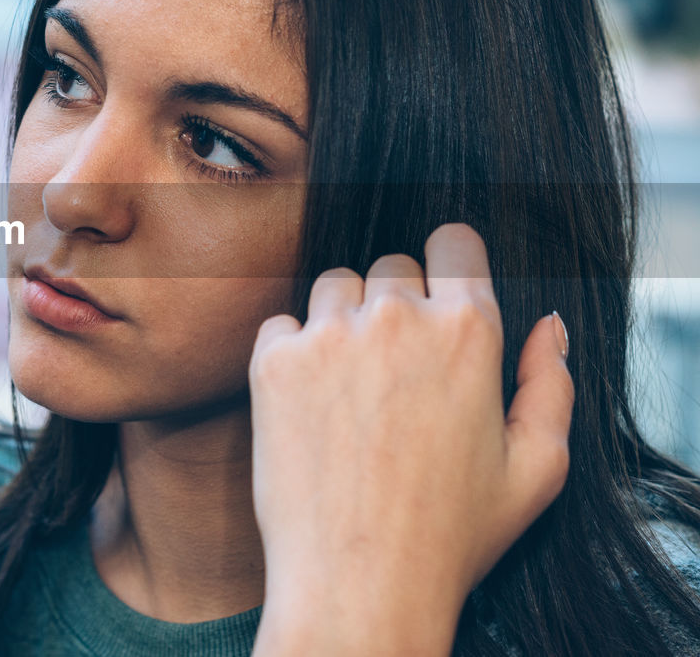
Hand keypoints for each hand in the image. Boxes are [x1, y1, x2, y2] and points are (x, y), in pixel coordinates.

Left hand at [247, 224, 572, 655]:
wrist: (358, 583)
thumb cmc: (451, 534)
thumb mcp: (537, 470)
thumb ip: (550, 385)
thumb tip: (547, 326)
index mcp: (469, 332)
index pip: (454, 241)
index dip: (450, 264)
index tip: (440, 292)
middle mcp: (397, 318)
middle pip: (392, 266)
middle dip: (397, 305)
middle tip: (396, 372)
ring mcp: (329, 336)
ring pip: (335, 285)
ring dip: (344, 320)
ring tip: (352, 389)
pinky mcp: (273, 361)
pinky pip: (282, 324)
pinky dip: (293, 351)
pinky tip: (310, 404)